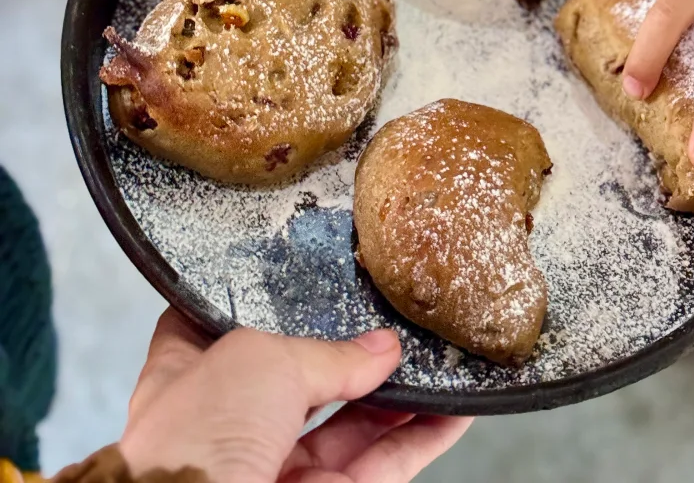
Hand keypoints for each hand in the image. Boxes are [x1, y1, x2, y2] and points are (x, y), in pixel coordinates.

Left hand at [120, 310, 470, 482]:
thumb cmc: (197, 440)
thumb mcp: (262, 361)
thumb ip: (329, 353)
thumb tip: (382, 350)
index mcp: (190, 376)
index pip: (224, 328)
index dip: (263, 303)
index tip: (305, 278)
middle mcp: (230, 423)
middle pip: (300, 375)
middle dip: (350, 350)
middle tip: (395, 320)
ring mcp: (277, 467)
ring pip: (350, 423)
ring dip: (397, 392)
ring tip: (436, 355)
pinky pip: (382, 465)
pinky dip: (421, 438)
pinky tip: (455, 409)